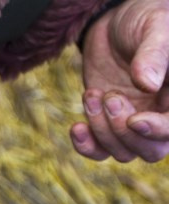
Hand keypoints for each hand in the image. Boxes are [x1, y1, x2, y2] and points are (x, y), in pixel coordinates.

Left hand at [73, 0, 168, 161]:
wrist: (115, 25)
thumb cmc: (144, 19)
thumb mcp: (154, 27)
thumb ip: (154, 54)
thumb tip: (148, 85)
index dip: (157, 131)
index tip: (134, 119)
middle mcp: (162, 114)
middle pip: (150, 151)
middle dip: (124, 130)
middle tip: (109, 96)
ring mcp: (135, 121)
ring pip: (123, 152)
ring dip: (101, 129)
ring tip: (92, 93)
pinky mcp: (108, 123)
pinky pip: (100, 152)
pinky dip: (86, 146)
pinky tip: (77, 126)